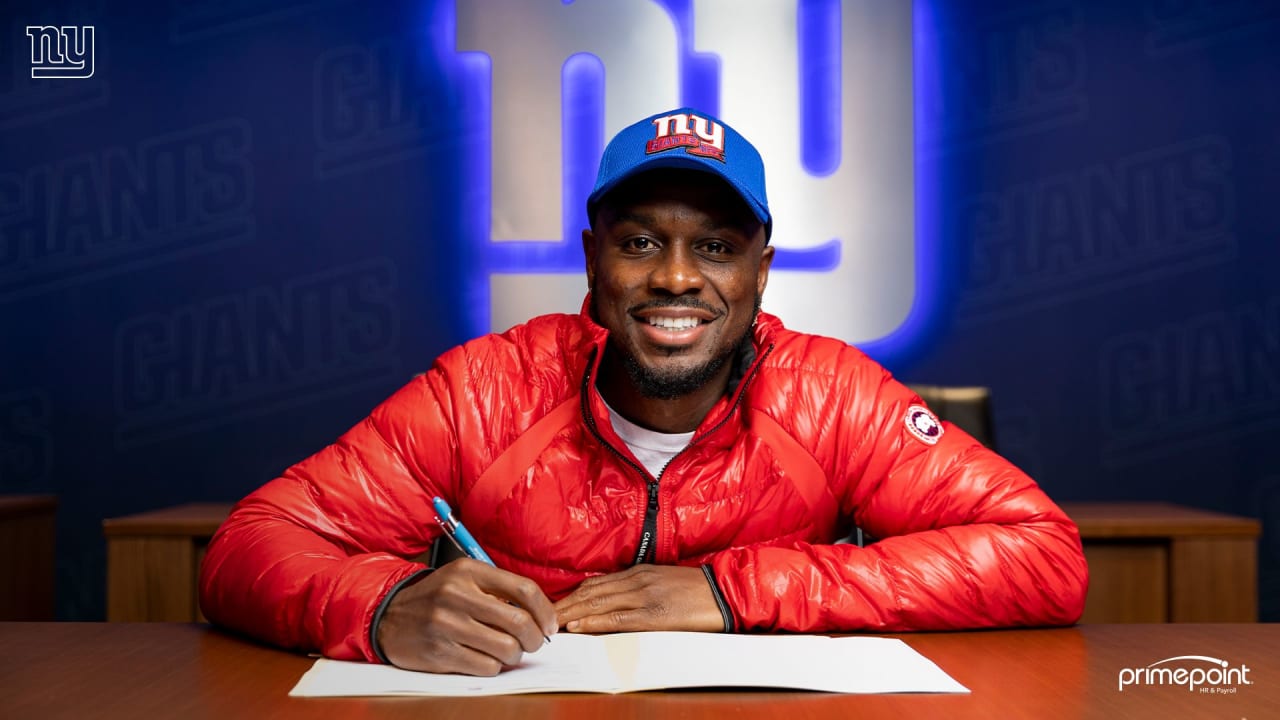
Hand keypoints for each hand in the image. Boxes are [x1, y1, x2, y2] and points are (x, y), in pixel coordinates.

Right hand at [376, 559, 557, 675]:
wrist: (388, 617)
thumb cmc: (436, 598)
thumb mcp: (463, 579)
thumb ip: (499, 589)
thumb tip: (541, 615)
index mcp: (468, 571)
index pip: (524, 590)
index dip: (546, 611)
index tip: (550, 625)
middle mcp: (457, 595)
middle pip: (520, 622)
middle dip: (535, 638)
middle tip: (533, 642)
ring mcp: (447, 625)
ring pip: (507, 649)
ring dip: (515, 655)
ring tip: (507, 650)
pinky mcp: (440, 652)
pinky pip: (487, 666)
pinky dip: (493, 666)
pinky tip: (485, 657)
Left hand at [554, 564, 723, 632]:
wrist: (725, 592)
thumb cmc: (696, 590)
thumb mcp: (662, 582)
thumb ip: (637, 587)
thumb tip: (610, 599)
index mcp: (638, 572)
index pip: (594, 585)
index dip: (570, 597)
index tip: (551, 606)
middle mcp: (636, 580)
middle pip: (589, 593)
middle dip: (563, 606)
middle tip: (538, 616)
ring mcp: (644, 596)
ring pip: (597, 604)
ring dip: (570, 614)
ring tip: (549, 623)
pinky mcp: (654, 614)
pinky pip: (617, 618)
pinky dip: (594, 623)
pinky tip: (578, 627)